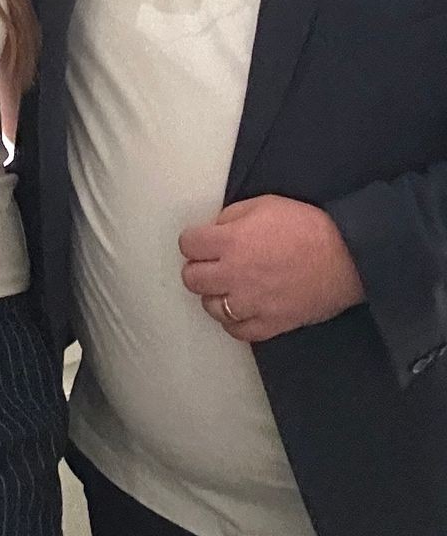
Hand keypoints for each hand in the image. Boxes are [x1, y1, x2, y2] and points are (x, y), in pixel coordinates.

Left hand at [179, 195, 365, 343]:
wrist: (347, 256)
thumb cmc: (306, 226)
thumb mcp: (262, 204)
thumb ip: (230, 217)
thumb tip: (213, 231)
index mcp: (230, 242)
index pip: (187, 245)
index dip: (195, 241)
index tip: (204, 242)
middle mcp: (234, 275)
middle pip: (192, 278)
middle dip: (199, 267)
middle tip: (214, 263)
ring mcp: (251, 303)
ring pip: (210, 307)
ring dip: (216, 295)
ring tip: (230, 286)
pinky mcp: (270, 324)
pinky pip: (237, 331)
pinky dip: (235, 321)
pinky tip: (242, 308)